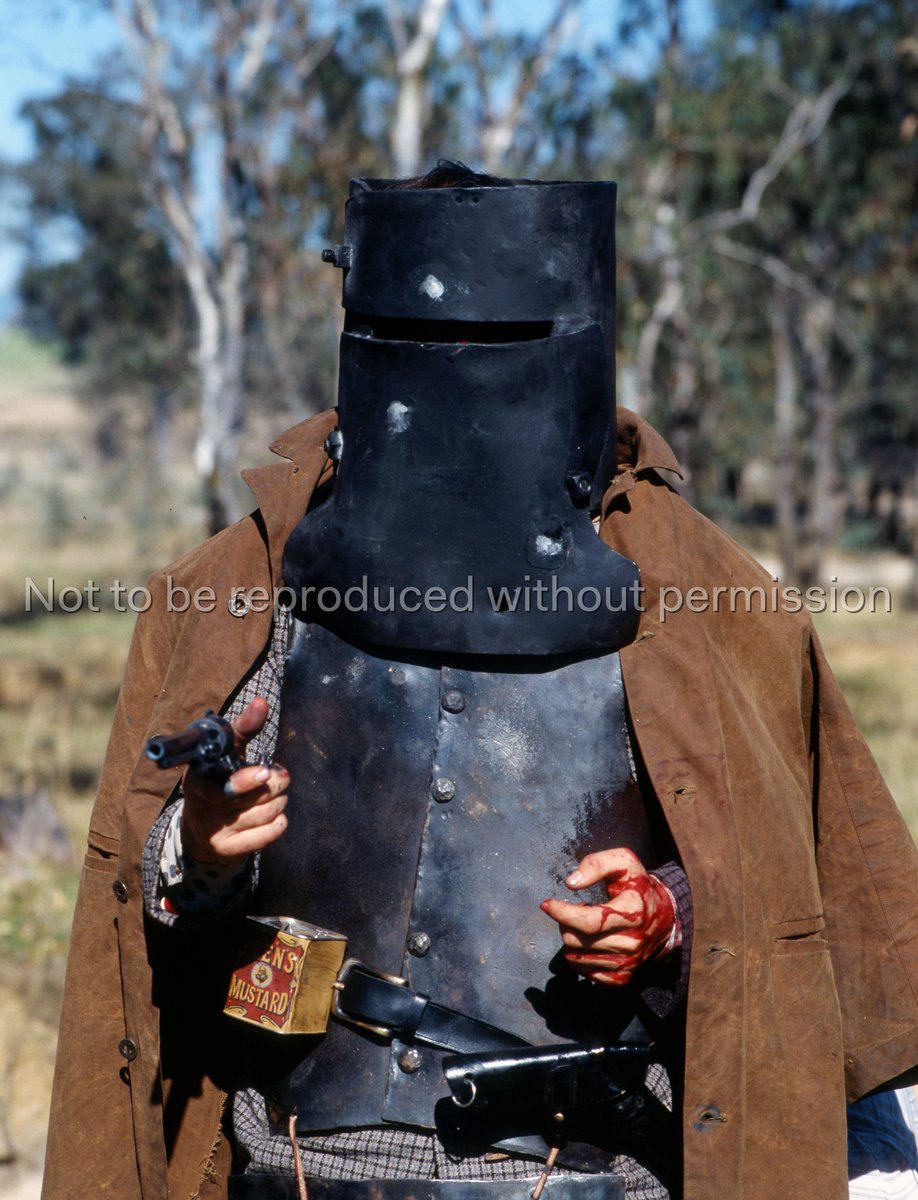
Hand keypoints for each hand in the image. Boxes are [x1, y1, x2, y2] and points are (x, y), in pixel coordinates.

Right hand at [181, 697, 288, 864]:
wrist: (203, 826)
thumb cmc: (219, 778)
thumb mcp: (226, 751)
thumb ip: (244, 727)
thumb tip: (262, 702)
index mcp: (197, 780)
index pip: (221, 785)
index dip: (244, 780)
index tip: (263, 772)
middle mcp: (201, 808)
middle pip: (255, 796)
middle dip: (275, 782)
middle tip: (277, 775)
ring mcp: (213, 831)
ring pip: (266, 813)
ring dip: (279, 800)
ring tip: (275, 794)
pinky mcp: (227, 851)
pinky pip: (268, 834)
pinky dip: (279, 822)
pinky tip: (274, 815)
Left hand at [540, 847, 676, 986]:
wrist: (665, 917)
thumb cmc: (637, 886)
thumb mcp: (623, 862)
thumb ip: (597, 864)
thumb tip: (571, 883)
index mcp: (633, 912)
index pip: (589, 921)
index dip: (562, 913)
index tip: (546, 904)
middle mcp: (632, 942)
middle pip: (577, 940)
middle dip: (566, 922)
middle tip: (578, 909)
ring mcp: (628, 963)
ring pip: (576, 958)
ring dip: (572, 939)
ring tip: (587, 924)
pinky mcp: (622, 978)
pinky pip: (585, 972)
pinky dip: (580, 957)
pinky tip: (590, 942)